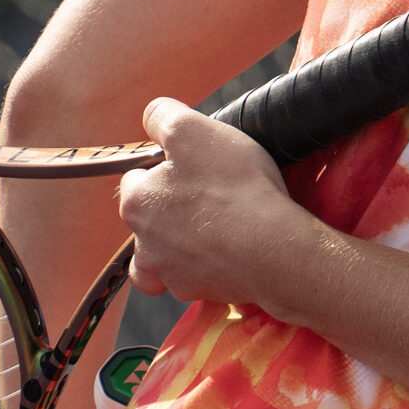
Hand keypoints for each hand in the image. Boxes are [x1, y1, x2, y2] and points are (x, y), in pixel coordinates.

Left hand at [117, 99, 301, 306]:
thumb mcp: (194, 129)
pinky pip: (190, 278)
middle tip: (209, 193)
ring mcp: (169, 272)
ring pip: (161, 255)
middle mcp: (142, 243)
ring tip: (211, 229)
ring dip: (177, 245)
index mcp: (136, 202)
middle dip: (170, 207)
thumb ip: (162, 116)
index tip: (194, 166)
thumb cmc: (234, 187)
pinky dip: (201, 268)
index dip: (165, 168)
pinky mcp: (197, 292)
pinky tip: (225, 252)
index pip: (136, 177)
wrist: (273, 249)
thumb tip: (150, 116)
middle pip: (148, 218)